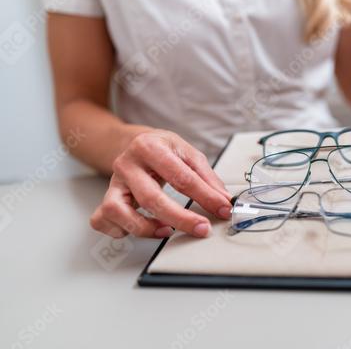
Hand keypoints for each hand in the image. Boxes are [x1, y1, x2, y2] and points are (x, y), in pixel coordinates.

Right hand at [90, 130, 231, 238]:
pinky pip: (102, 220)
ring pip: (119, 211)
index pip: (181, 177)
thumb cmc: (162, 150)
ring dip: (145, 228)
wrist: (135, 143)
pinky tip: (139, 228)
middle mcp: (127, 164)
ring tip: (167, 230)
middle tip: (202, 228)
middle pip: (151, 198)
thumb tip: (224, 200)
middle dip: (181, 218)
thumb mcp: (187, 153)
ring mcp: (114, 183)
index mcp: (149, 147)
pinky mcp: (105, 197)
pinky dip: (119, 230)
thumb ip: (207, 177)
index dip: (206, 197)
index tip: (223, 209)